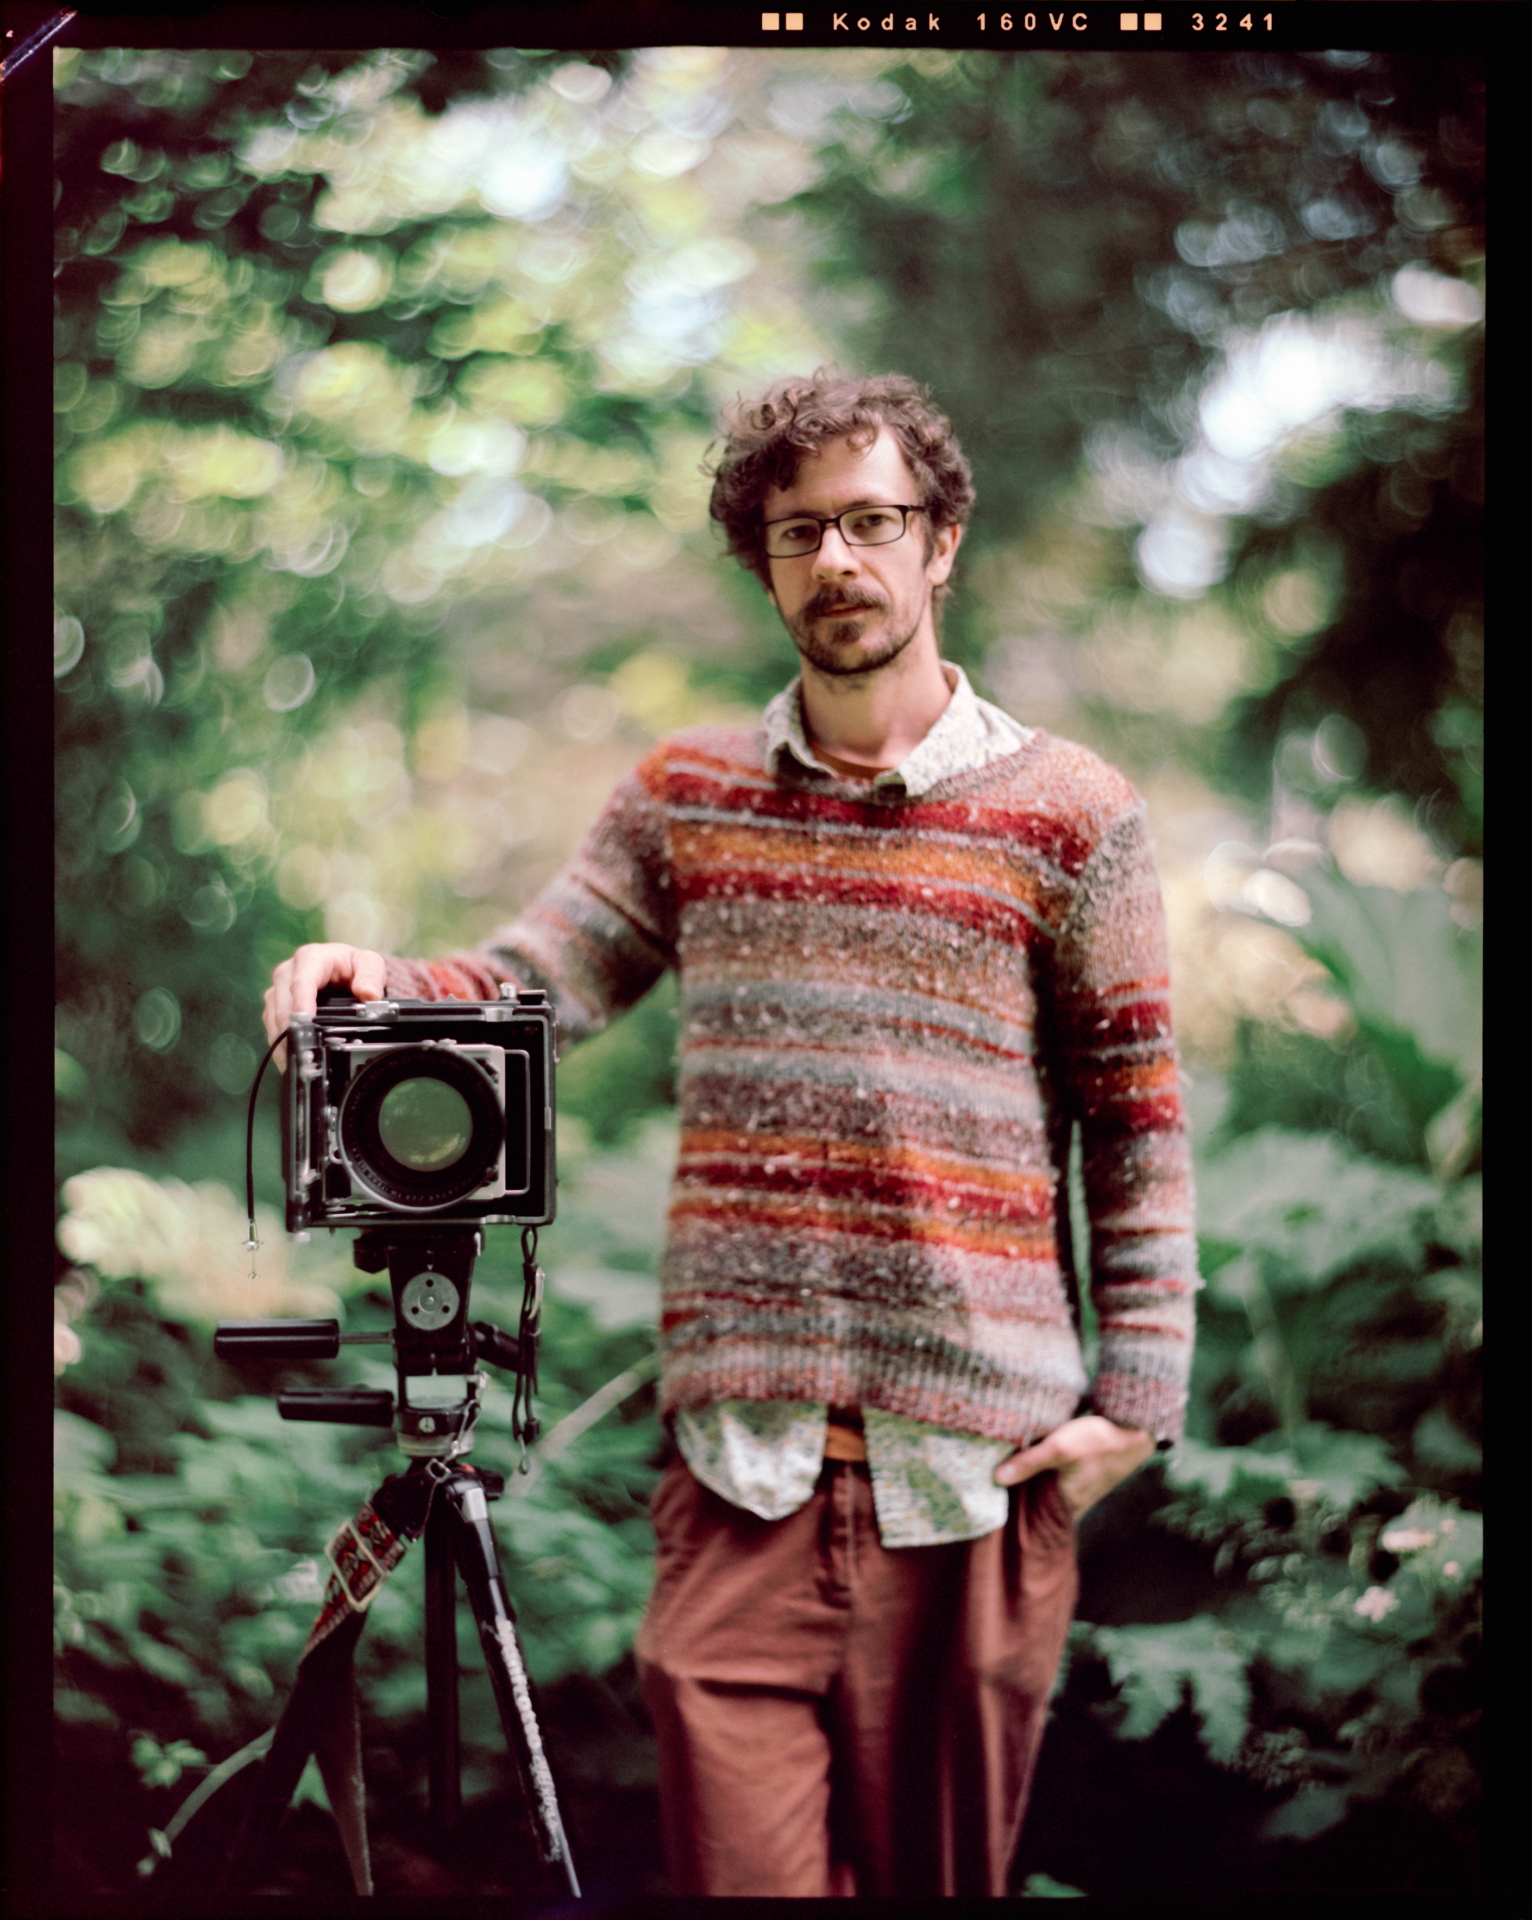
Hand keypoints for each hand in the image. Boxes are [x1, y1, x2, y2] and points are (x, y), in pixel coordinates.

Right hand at [263, 942, 386, 1067]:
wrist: (343, 967)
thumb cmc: (353, 965)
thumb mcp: (369, 963)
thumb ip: (371, 975)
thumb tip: (368, 994)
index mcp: (311, 958)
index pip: (302, 982)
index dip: (302, 1003)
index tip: (306, 1022)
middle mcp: (288, 972)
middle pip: (283, 1003)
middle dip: (293, 1028)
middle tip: (305, 1053)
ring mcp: (278, 989)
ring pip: (273, 1017)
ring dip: (284, 1040)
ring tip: (299, 1062)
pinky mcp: (275, 1005)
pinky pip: (271, 1026)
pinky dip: (280, 1043)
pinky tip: (290, 1060)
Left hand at [994, 1414, 1155, 1519]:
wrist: (1135, 1427)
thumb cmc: (1100, 1441)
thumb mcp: (1060, 1448)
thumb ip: (1029, 1462)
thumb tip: (995, 1478)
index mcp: (1065, 1505)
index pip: (1028, 1518)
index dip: (1008, 1511)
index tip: (984, 1500)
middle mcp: (1069, 1502)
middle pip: (1032, 1502)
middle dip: (1011, 1493)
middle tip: (982, 1479)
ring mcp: (1074, 1487)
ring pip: (1040, 1486)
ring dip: (1024, 1476)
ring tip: (996, 1464)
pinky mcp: (1076, 1472)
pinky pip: (1049, 1474)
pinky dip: (1036, 1466)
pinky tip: (1022, 1452)